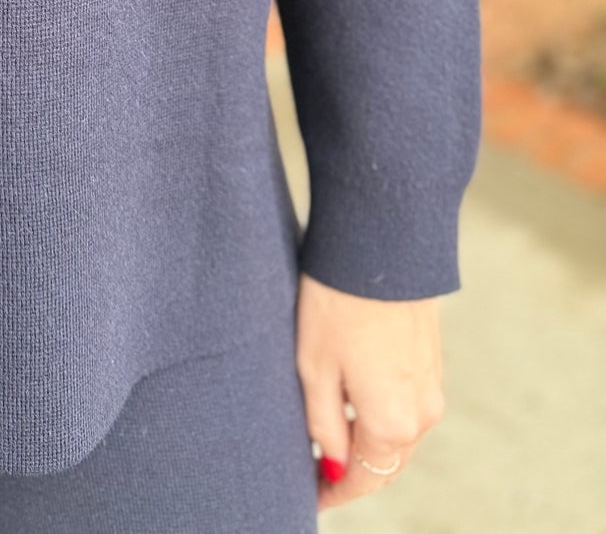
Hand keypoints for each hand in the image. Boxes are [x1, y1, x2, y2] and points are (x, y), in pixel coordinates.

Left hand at [295, 272, 445, 511]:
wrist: (381, 242)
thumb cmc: (338, 301)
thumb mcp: (315, 367)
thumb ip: (324, 425)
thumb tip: (331, 464)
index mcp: (393, 423)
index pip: (363, 479)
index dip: (333, 493)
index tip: (308, 496)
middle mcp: (423, 413)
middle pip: (385, 461)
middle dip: (352, 472)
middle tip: (313, 472)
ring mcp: (432, 384)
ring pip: (398, 432)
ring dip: (368, 442)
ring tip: (327, 437)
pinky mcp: (431, 358)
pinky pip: (406, 403)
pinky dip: (382, 413)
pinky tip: (353, 400)